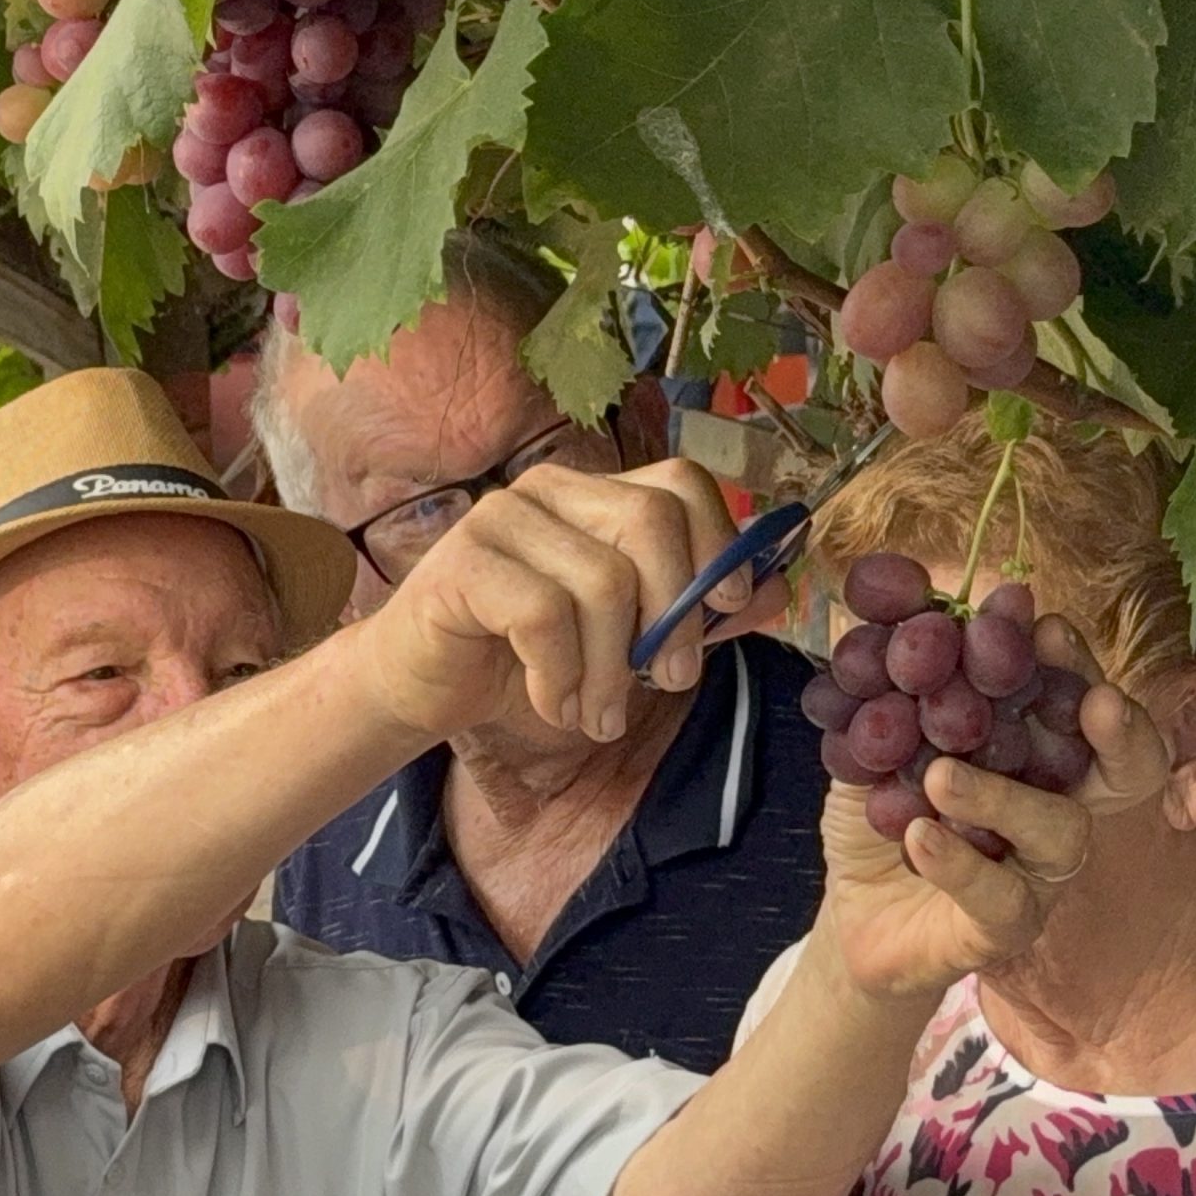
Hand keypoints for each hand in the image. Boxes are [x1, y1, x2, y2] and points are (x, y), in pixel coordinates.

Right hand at [347, 458, 777, 741]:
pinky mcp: (462, 562)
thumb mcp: (625, 642)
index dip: (719, 542)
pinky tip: (552, 702)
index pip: (680, 481)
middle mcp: (549, 490)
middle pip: (650, 519)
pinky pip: (543, 616)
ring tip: (595, 714)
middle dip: (674, 614)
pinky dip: (561, 678)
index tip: (724, 611)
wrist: (418, 689)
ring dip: (611, 671)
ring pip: (602, 582)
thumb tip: (776, 587)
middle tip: (668, 682)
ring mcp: (501, 518)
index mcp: (593, 494)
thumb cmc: (523, 661)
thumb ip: (694, 612)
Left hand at [814, 616, 1169, 1000]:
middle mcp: (1058, 804)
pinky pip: (999, 896)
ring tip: (940, 774)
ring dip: (1003, 795)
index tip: (1045, 626)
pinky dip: (960, 862)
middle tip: (1094, 699)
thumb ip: (889, 670)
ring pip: (1059, 830)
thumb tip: (890, 585)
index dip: (1073, 665)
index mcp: (1037, 750)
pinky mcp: (1008, 925)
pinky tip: (919, 835)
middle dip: (1120, 731)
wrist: (852, 910)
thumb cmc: (882, 812)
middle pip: (1123, 769)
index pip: (1077, 702)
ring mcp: (1040, 871)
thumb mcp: (871, 733)